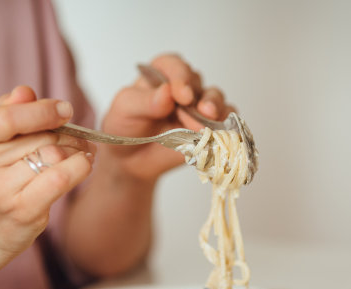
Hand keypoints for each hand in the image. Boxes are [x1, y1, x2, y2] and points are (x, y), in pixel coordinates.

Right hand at [0, 86, 95, 257]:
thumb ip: (8, 111)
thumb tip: (26, 92)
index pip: (6, 117)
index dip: (41, 110)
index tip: (65, 109)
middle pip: (40, 136)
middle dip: (67, 132)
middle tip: (78, 134)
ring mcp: (0, 191)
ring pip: (54, 155)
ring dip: (77, 149)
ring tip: (82, 150)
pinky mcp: (23, 211)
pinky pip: (61, 178)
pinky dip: (80, 167)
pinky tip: (84, 164)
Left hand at [100, 54, 234, 181]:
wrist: (131, 160)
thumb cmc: (125, 128)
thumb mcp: (125, 110)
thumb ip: (144, 101)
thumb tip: (167, 93)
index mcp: (161, 75)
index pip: (175, 66)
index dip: (181, 76)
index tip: (182, 94)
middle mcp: (182, 88)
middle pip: (198, 82)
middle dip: (199, 96)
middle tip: (200, 110)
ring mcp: (197, 108)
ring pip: (215, 99)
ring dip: (215, 108)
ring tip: (207, 122)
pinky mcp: (207, 128)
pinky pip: (224, 121)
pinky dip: (225, 125)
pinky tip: (218, 132)